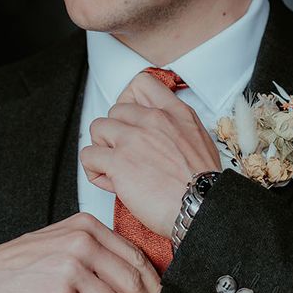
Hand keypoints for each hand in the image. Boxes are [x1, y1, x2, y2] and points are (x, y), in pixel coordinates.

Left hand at [80, 72, 221, 237]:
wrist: (202, 208)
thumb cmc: (204, 185)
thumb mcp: (200, 140)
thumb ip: (177, 126)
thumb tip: (161, 130)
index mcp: (174, 113)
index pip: (142, 84)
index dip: (129, 101)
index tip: (130, 120)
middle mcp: (152, 120)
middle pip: (115, 110)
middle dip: (115, 132)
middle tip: (124, 153)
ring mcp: (133, 139)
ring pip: (97, 128)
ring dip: (102, 147)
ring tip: (114, 166)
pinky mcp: (118, 162)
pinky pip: (89, 155)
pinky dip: (94, 170)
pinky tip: (110, 182)